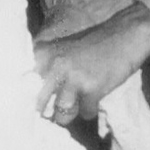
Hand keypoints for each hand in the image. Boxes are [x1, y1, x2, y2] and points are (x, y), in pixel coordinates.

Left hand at [33, 1, 149, 125]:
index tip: (30, 110)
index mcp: (43, 54)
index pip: (24, 85)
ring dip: (70, 113)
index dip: (26, 101)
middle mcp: (54, 66)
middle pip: (39, 104)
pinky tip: (95, 96)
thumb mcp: (62, 51)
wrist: (124, 35)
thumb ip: (46, 70)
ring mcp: (73, 78)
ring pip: (62, 114)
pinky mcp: (92, 89)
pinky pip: (85, 113)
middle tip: (53, 114)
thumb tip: (33, 103)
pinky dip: (90, 110)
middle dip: (46, 113)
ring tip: (78, 101)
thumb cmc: (92, 46)